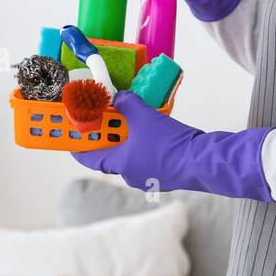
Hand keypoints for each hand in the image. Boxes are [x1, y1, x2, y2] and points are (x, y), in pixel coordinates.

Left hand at [71, 91, 275, 200]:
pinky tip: (156, 133)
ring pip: (134, 157)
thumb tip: (119, 98)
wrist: (203, 160)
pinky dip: (147, 146)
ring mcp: (151, 177)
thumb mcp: (144, 116)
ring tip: (135, 124)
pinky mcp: (168, 175)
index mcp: (121, 164)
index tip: (72, 140)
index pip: (92, 158)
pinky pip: (151, 158)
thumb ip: (127, 104)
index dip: (80, 147)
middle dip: (110, 139)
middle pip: (113, 156)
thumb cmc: (169, 142)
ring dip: (131, 142)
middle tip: (108, 123)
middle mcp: (133, 175)